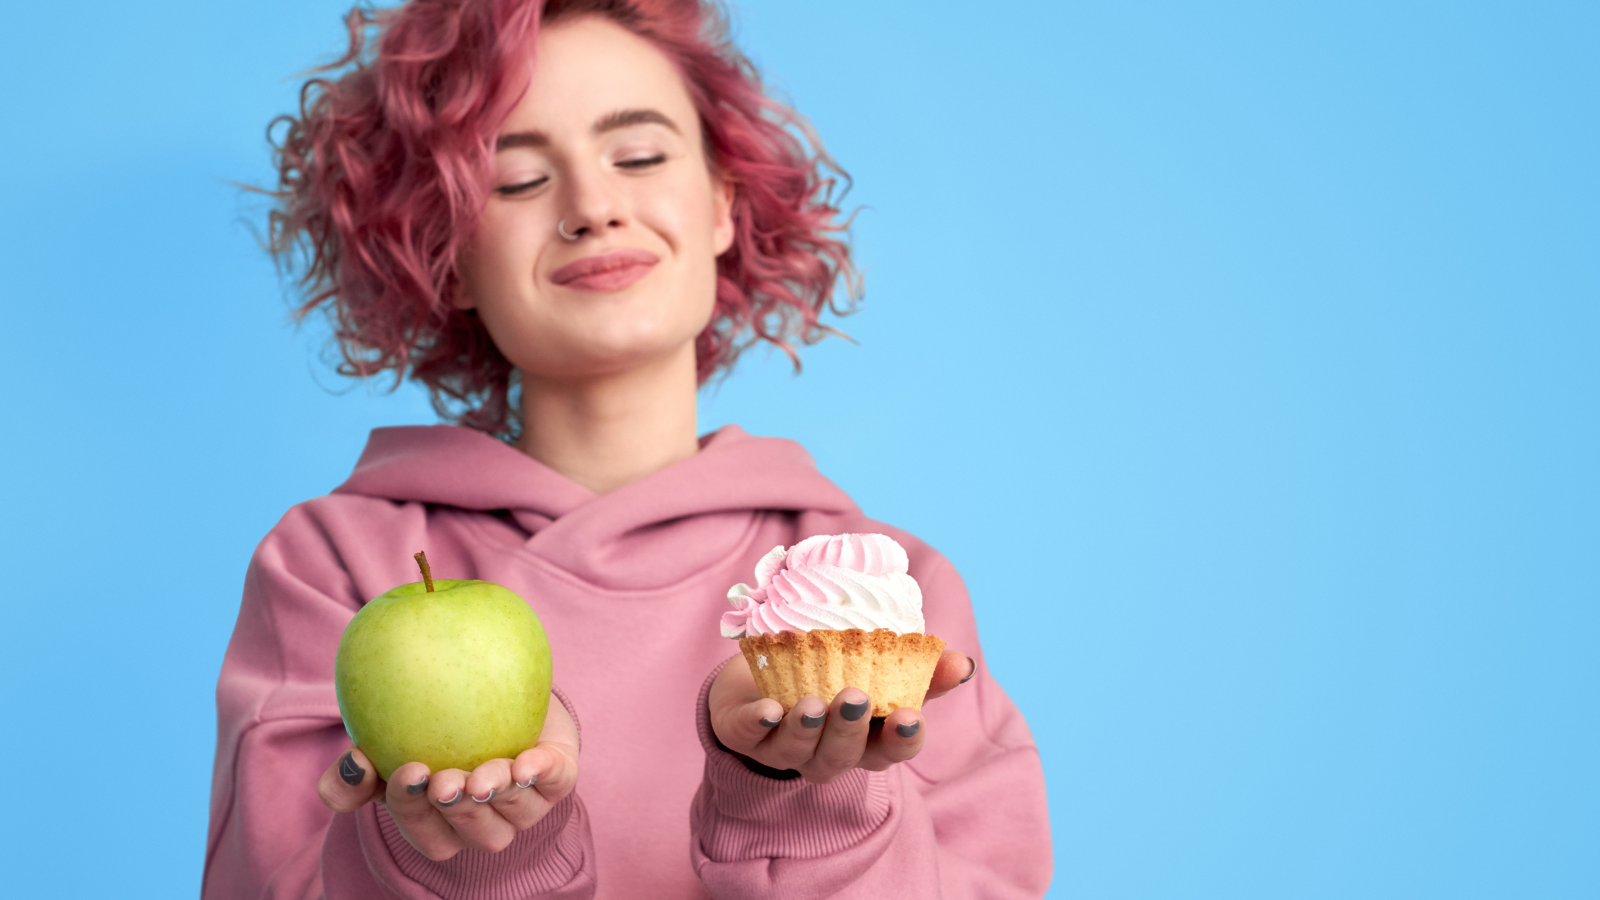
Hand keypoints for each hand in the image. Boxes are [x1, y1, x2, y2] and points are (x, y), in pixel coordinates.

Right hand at [317, 700, 579, 859]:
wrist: (498, 691)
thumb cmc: (435, 730)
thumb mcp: (387, 745)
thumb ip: (358, 767)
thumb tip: (349, 766)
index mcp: (444, 822)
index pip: (424, 831)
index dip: (412, 809)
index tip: (406, 771)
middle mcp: (487, 820)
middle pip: (472, 832)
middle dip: (457, 810)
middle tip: (442, 780)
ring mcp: (527, 803)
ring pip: (516, 814)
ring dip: (497, 796)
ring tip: (481, 776)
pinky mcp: (558, 776)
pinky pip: (556, 783)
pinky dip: (541, 774)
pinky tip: (526, 762)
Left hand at [708, 649, 974, 783]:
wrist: (759, 680)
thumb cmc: (831, 681)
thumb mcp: (879, 676)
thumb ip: (922, 674)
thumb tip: (964, 664)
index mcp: (864, 742)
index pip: (890, 751)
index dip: (901, 739)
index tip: (910, 717)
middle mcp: (826, 753)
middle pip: (842, 755)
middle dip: (849, 730)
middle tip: (856, 699)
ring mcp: (783, 748)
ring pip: (797, 750)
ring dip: (806, 728)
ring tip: (812, 703)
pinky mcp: (744, 733)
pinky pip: (749, 735)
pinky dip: (757, 722)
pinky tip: (766, 708)